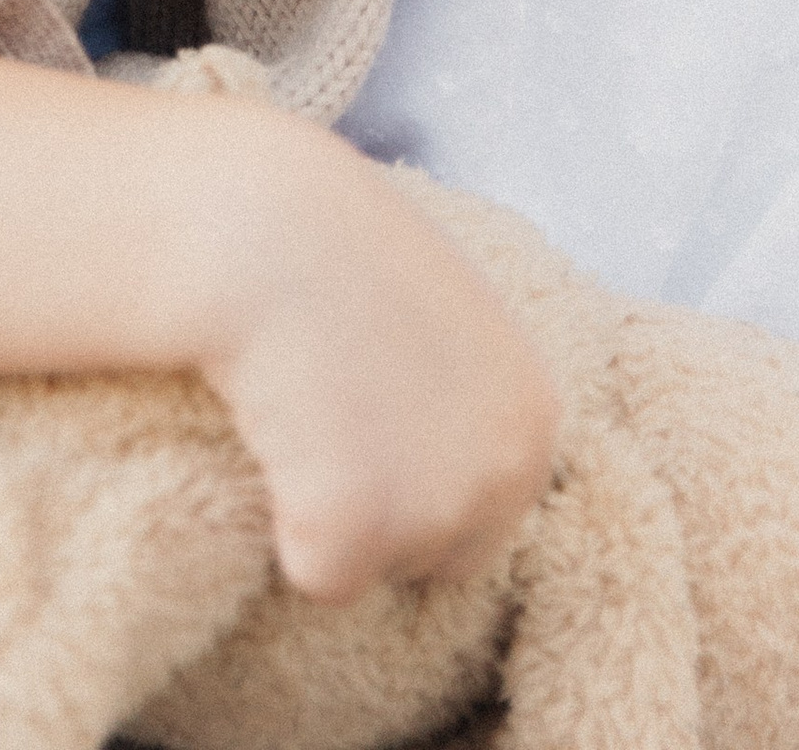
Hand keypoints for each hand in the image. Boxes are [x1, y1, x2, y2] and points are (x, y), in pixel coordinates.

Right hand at [188, 124, 557, 602]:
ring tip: (298, 411)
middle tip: (323, 413)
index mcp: (533, 412)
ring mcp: (440, 506)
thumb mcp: (439, 304)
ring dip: (329, 516)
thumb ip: (461, 384)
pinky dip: (285, 528)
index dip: (412, 467)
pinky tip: (275, 439)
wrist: (264, 222)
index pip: (486, 504)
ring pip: (377, 567)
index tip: (364, 406)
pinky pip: (318, 577)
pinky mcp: (361, 533)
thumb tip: (434, 438)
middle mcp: (508, 469)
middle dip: (380, 508)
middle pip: (441, 553)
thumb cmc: (331, 239)